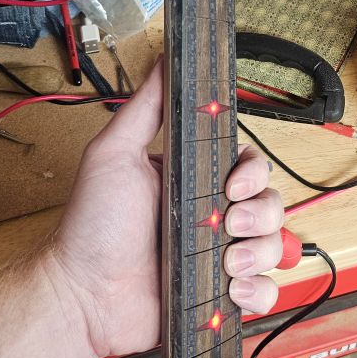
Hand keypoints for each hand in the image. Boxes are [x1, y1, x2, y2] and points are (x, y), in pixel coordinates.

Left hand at [48, 58, 282, 357]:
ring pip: (272, 246)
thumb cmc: (93, 227)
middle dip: (259, 214)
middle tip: (226, 224)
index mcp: (194, 181)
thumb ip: (145, 108)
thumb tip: (164, 60)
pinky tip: (230, 289)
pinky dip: (257, 292)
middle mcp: (211, 216)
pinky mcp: (220, 295)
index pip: (248, 166)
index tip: (234, 184)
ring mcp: (217, 257)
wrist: (84, 298)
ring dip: (258, 253)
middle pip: (269, 203)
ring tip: (226, 264)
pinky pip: (264, 292)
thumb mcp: (114, 154)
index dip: (252, 173)